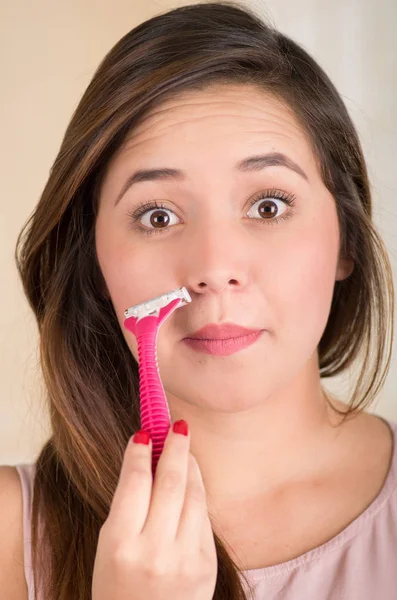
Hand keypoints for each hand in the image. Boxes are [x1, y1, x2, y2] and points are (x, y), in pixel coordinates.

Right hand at [92, 421, 217, 599]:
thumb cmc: (118, 586)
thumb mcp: (108, 547)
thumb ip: (128, 505)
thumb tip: (148, 457)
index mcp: (120, 544)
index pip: (134, 481)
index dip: (139, 452)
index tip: (143, 433)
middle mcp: (154, 551)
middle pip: (170, 481)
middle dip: (174, 447)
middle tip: (177, 425)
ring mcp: (185, 559)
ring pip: (193, 494)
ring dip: (189, 465)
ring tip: (184, 448)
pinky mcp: (206, 566)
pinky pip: (203, 516)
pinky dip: (197, 493)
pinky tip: (192, 481)